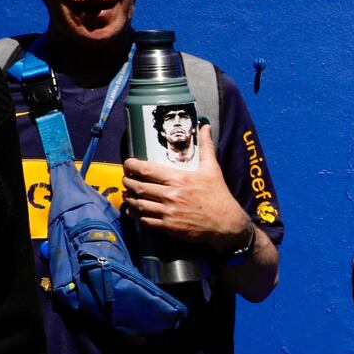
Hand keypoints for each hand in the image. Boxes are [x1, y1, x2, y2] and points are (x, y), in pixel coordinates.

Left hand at [123, 121, 250, 250]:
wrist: (226, 224)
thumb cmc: (219, 195)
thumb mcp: (213, 169)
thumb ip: (206, 147)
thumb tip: (206, 126)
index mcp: (179, 179)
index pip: (146, 170)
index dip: (132, 166)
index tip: (128, 164)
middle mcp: (171, 195)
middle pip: (138, 187)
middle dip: (128, 182)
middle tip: (126, 179)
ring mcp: (168, 212)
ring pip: (139, 204)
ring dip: (130, 198)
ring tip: (128, 194)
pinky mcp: (169, 226)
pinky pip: (145, 220)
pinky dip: (137, 215)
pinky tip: (135, 211)